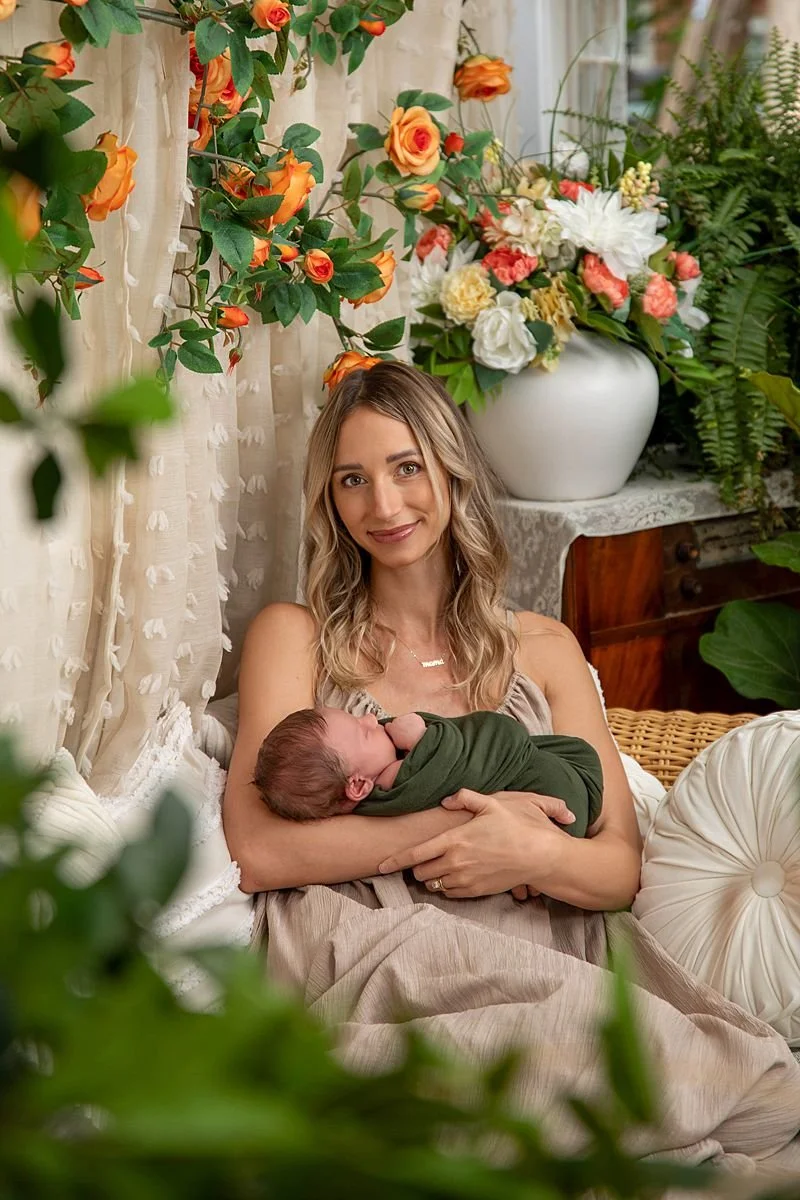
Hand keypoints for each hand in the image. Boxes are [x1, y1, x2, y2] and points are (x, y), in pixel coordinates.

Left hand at [377, 789, 567, 898]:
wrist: (541, 856)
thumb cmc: (518, 827)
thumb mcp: (493, 803)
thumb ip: (466, 799)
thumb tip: (447, 799)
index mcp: (454, 841)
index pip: (415, 854)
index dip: (394, 861)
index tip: (380, 865)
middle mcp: (455, 863)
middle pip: (421, 872)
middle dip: (417, 866)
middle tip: (424, 856)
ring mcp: (465, 880)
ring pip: (435, 884)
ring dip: (433, 875)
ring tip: (442, 864)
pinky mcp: (476, 892)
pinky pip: (451, 893)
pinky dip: (448, 885)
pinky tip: (457, 874)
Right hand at [384, 713, 425, 750]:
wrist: (417, 739)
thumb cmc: (407, 744)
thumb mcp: (396, 745)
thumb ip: (393, 739)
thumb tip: (395, 739)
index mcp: (390, 728)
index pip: (387, 726)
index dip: (392, 730)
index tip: (396, 734)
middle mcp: (395, 720)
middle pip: (396, 722)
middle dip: (400, 726)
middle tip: (405, 733)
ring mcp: (404, 716)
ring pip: (405, 719)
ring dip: (407, 723)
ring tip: (412, 732)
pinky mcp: (413, 715)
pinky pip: (413, 717)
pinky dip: (415, 721)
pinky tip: (417, 728)